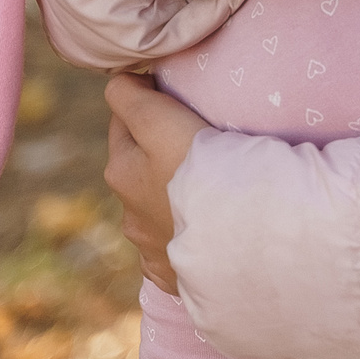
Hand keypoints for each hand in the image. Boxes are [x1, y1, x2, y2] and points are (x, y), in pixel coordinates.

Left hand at [104, 71, 206, 294]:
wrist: (239, 241)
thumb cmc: (202, 172)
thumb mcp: (160, 122)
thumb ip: (130, 97)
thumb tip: (120, 82)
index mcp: (121, 171)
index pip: (123, 118)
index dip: (147, 101)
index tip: (178, 95)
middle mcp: (128, 213)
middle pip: (138, 165)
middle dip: (157, 150)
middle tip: (198, 138)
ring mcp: (152, 249)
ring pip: (157, 208)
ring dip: (172, 195)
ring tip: (210, 186)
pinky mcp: (176, 277)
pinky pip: (177, 247)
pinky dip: (187, 234)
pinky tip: (209, 228)